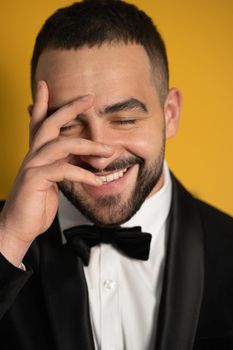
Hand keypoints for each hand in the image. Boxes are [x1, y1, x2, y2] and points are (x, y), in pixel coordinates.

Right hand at [0, 81, 112, 265]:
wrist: (19, 227)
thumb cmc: (36, 205)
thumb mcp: (52, 183)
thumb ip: (63, 167)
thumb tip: (81, 161)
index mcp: (36, 154)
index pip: (39, 124)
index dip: (42, 104)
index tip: (47, 86)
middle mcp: (33, 155)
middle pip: (51, 124)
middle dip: (69, 108)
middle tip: (89, 98)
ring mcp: (32, 166)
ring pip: (62, 145)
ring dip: (89, 147)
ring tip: (109, 152)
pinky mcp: (35, 179)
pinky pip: (64, 170)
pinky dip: (83, 174)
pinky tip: (97, 180)